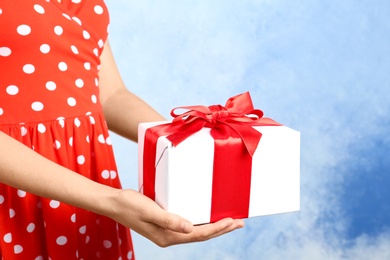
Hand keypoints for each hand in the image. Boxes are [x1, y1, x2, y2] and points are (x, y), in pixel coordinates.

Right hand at [108, 189, 244, 246]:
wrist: (114, 203)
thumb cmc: (130, 205)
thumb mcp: (150, 211)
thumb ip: (170, 220)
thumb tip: (190, 228)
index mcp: (167, 236)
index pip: (199, 234)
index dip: (217, 229)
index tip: (233, 222)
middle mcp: (169, 237)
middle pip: (201, 235)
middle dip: (221, 230)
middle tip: (239, 223)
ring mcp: (166, 232)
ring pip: (195, 231)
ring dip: (213, 227)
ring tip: (228, 222)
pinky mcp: (164, 224)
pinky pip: (187, 226)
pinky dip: (201, 223)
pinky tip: (205, 218)